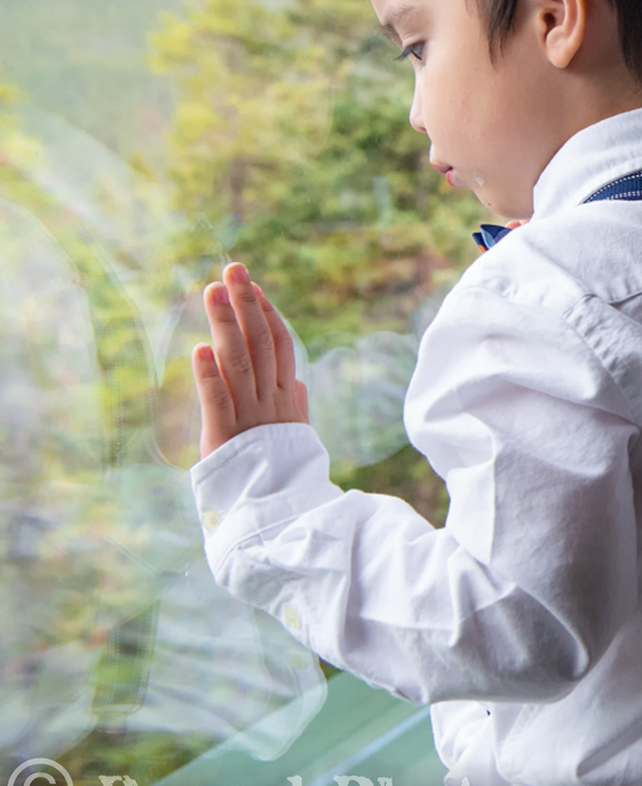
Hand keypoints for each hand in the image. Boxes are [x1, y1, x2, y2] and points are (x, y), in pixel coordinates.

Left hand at [193, 261, 309, 459]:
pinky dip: (208, 376)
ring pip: (238, 363)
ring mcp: (251, 418)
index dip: (267, 313)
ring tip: (211, 292)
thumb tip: (300, 383)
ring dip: (224, 324)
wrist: (283, 516)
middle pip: (260, 343)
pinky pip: (218, 403)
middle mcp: (271, 401)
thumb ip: (296, 408)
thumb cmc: (287, 476)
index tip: (253, 287)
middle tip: (232, 269)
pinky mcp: (227, 439)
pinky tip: (199, 350)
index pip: (280, 345)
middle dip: (245, 304)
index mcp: (287, 399)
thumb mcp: (297, 438)